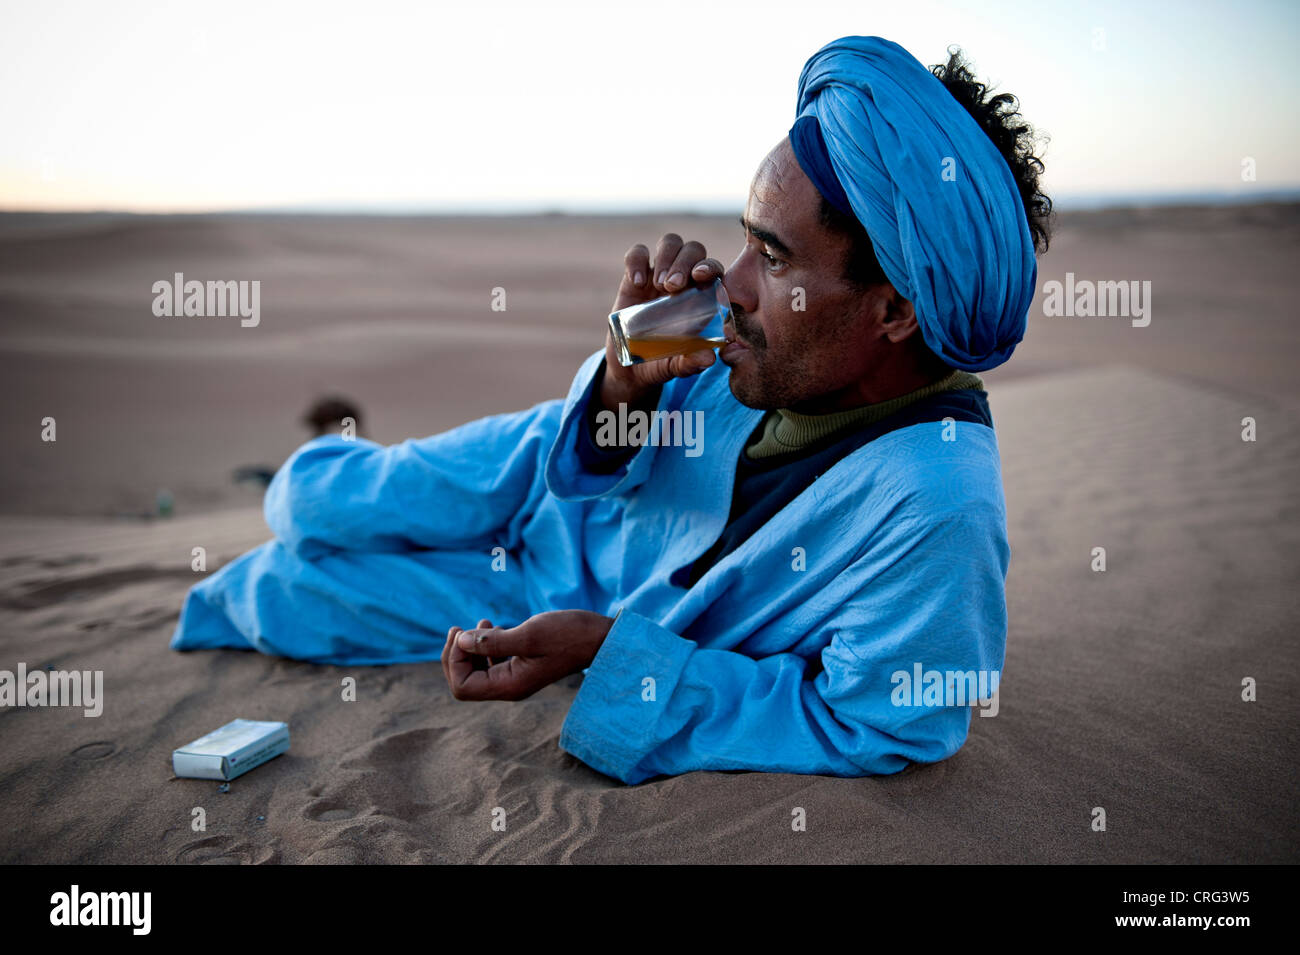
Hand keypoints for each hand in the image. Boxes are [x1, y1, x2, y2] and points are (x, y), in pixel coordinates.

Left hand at [441, 610, 615, 701]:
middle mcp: (510, 688)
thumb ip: (493, 642)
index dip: (454, 661)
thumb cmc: (570, 634)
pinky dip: (483, 647)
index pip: (463, 687)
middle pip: (465, 682)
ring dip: (468, 649)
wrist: (600, 637)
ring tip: (479, 623)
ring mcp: (515, 678)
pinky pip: (491, 664)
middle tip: (458, 628)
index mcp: (510, 686)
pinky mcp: (522, 667)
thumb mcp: (529, 634)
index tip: (462, 634)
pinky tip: (492, 627)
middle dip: (456, 656)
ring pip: (476, 672)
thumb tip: (461, 641)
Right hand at [601, 233, 723, 409]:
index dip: (710, 266)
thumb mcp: (677, 366)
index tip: (700, 277)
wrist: (630, 369)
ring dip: (667, 257)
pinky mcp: (634, 276)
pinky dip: (637, 261)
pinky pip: (637, 253)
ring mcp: (659, 275)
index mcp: (702, 296)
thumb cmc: (662, 363)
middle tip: (672, 287)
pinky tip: (637, 282)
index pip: (714, 269)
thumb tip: (709, 358)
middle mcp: (684, 280)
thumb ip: (691, 362)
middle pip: (693, 249)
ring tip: (658, 286)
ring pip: (670, 243)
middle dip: (685, 262)